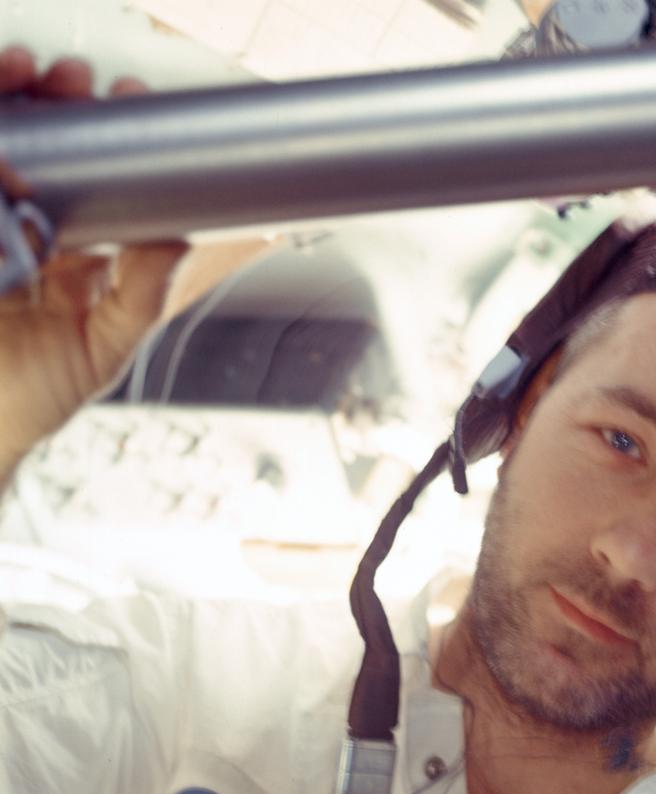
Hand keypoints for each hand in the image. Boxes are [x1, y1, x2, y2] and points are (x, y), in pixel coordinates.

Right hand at [0, 49, 268, 484]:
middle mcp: (20, 228)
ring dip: (12, 102)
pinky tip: (1, 152)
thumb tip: (181, 237)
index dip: (102, 132)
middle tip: (76, 84)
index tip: (125, 101)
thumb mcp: (105, 344)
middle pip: (35, 142)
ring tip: (29, 81)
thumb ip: (142, 293)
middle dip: (53, 100)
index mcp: (68, 249)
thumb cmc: (37, 395)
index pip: (87, 174)